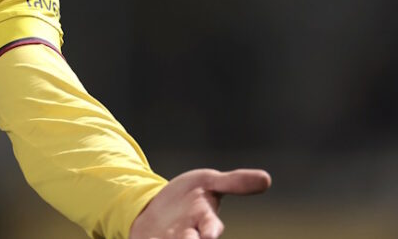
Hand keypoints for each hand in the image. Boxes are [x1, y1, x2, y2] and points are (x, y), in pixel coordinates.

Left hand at [129, 168, 270, 238]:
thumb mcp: (209, 182)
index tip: (209, 234)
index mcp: (204, 219)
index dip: (210, 230)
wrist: (159, 205)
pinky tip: (144, 238)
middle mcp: (188, 233)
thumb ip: (234, 182)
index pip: (210, 227)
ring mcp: (168, 238)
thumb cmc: (190, 195)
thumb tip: (266, 178)